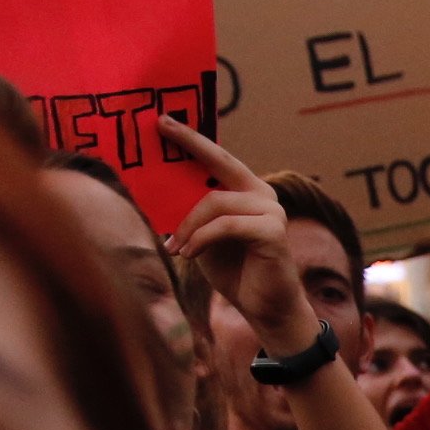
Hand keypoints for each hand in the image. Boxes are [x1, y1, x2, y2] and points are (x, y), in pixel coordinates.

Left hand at [155, 117, 321, 358]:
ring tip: (175, 247)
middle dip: (190, 144)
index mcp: (247, 191)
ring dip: (188, 226)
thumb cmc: (234, 271)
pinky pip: (225, 225)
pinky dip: (202, 239)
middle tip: (161, 130)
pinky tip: (189, 254)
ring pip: (215, 202)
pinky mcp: (273, 231)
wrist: (265, 308)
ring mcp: (271, 210)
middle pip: (220, 163)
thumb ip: (191, 213)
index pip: (218, 158)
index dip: (192, 138)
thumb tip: (157, 189)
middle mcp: (263, 193)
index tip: (163, 121)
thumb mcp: (203, 236)